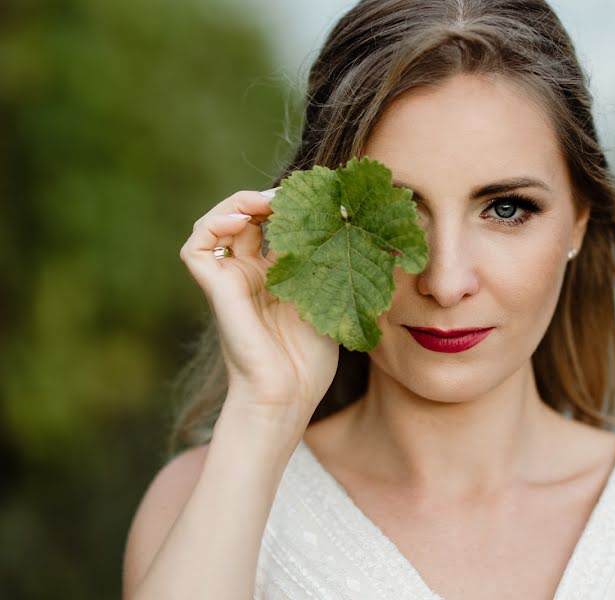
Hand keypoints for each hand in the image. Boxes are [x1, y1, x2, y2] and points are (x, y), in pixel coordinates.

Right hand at [179, 188, 338, 432]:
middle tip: (291, 193)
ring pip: (215, 224)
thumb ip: (326, 262)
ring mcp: (229, 280)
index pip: (272, 225)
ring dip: (237, 203)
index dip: (288, 205)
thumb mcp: (327, 299)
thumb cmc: (311, 359)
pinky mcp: (215, 289)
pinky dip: (212, 225)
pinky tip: (240, 219)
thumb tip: (345, 222)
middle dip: (265, 198)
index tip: (317, 196)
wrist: (289, 394)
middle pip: (244, 217)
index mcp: (275, 277)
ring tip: (264, 200)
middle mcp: (248, 274)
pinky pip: (196, 247)